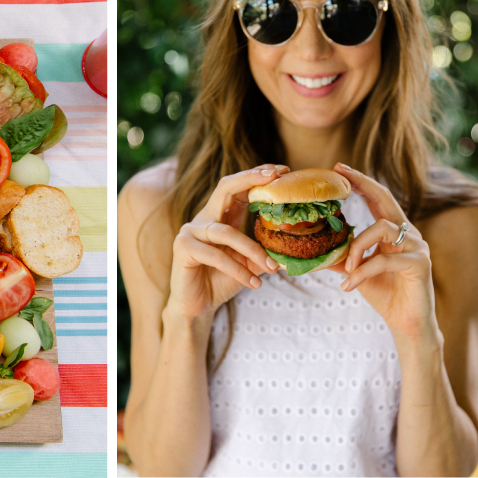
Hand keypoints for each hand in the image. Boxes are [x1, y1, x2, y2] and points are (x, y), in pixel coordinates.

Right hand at [165, 165, 284, 320]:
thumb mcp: (250, 263)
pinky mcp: (183, 248)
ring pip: (227, 232)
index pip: (237, 187)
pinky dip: (238, 270)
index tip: (282, 171)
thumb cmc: (222, 281)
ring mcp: (190, 231)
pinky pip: (215, 255)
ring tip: (272, 268)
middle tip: (276, 179)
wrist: (198, 306)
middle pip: (225, 188)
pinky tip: (253, 282)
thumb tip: (294, 245)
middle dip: (251, 180)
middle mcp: (204, 218)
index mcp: (220, 216)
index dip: (257, 175)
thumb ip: (264, 250)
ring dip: (253, 251)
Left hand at [330, 163, 436, 338]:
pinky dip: (362, 272)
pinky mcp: (420, 264)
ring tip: (347, 269)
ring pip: (381, 229)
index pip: (376, 199)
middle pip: (385, 199)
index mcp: (393, 231)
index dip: (360, 182)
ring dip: (357, 247)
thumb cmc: (383, 292)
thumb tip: (308, 249)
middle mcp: (408, 233)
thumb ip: (339, 256)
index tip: (339, 168)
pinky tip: (349, 286)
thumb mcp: (355, 270)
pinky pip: (384, 259)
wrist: (407, 323)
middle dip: (362, 184)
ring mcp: (417, 246)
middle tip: (340, 174)